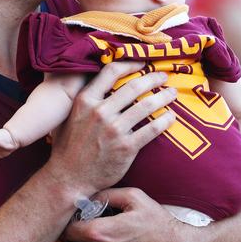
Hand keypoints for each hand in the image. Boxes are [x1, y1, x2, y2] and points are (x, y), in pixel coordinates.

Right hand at [46, 62, 176, 196]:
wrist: (69, 177)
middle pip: (134, 86)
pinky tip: (171, 117)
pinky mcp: (126, 147)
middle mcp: (100, 112)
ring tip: (171, 94)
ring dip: (163, 97)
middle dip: (153, 78)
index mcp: (85, 100)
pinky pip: (152, 129)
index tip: (142, 63)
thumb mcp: (69, 115)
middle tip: (163, 76)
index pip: (111, 71)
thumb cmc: (69, 146)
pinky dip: (165, 121)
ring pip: (146, 106)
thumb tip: (98, 81)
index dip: (130, 64)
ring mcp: (114, 130)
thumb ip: (84, 98)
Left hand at [64, 188, 192, 241]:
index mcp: (101, 232)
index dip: (68, 218)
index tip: (76, 211)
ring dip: (80, 240)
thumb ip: (106, 193)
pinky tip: (102, 237)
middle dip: (73, 229)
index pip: (68, 229)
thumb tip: (87, 195)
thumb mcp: (132, 196)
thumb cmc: (154, 220)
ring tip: (93, 227)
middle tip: (82, 218)